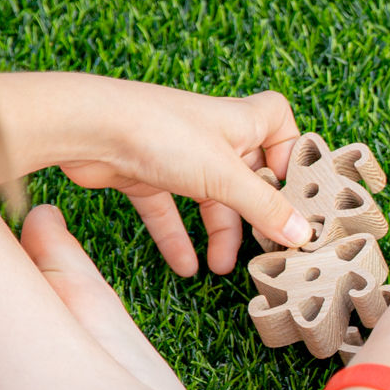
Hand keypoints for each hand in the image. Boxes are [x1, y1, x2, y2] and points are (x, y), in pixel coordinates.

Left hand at [49, 79, 313, 275]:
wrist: (87, 128)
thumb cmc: (160, 133)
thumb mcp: (224, 176)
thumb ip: (264, 208)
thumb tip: (302, 233)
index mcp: (239, 122)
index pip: (279, 125)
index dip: (289, 154)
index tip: (294, 191)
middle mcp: (211, 136)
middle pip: (246, 174)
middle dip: (254, 212)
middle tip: (265, 245)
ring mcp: (177, 155)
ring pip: (209, 197)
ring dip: (218, 232)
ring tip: (222, 267)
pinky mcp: (145, 174)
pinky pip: (169, 210)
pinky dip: (177, 237)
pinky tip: (184, 266)